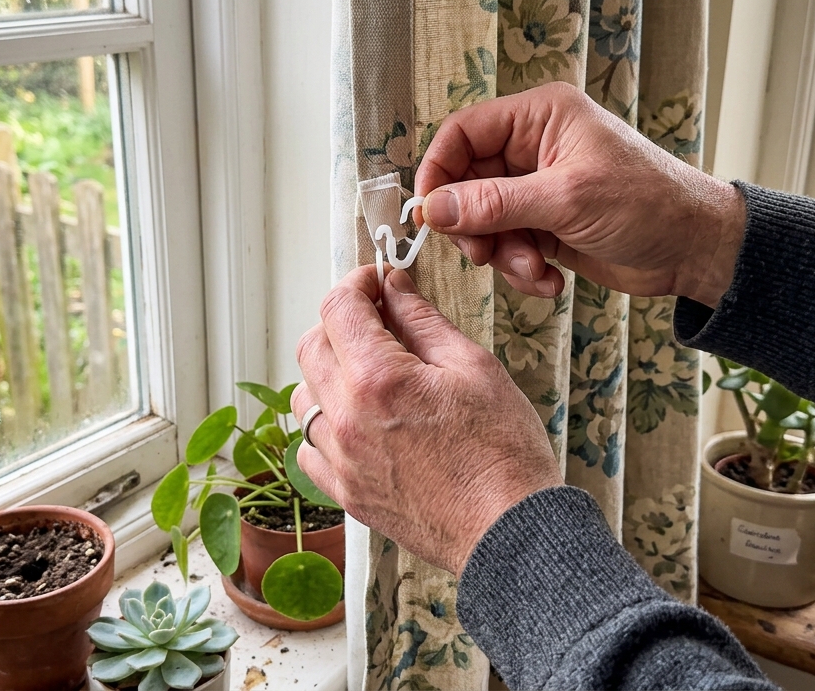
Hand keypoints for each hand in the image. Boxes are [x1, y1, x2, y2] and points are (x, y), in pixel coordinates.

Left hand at [291, 265, 562, 574]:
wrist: (509, 532)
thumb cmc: (503, 453)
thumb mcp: (473, 367)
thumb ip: (423, 321)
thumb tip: (395, 287)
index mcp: (379, 379)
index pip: (338, 308)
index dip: (356, 283)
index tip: (374, 282)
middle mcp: (348, 419)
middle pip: (311, 345)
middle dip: (341, 322)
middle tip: (377, 320)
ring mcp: (341, 460)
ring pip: (305, 396)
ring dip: (330, 373)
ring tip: (373, 375)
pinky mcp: (345, 492)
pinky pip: (310, 446)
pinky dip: (327, 424)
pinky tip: (363, 421)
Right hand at [417, 81, 744, 307]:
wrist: (694, 249)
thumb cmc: (648, 204)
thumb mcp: (566, 199)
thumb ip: (494, 204)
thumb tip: (433, 208)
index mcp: (540, 117)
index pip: (463, 133)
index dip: (438, 171)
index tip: (429, 214)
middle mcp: (534, 147)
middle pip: (467, 182)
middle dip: (474, 225)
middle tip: (484, 253)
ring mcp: (538, 189)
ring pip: (484, 222)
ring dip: (502, 254)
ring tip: (534, 269)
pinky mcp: (546, 225)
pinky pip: (508, 246)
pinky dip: (521, 269)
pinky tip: (550, 280)